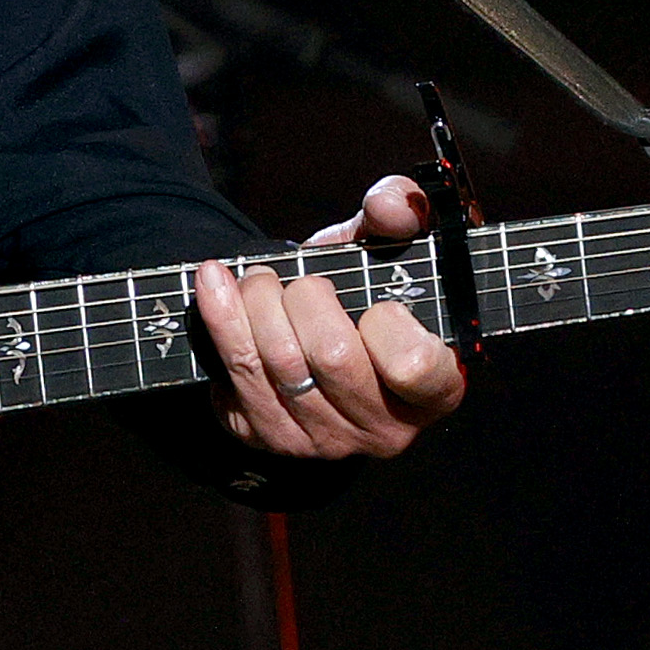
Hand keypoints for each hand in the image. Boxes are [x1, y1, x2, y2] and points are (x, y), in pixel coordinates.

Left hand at [189, 174, 466, 460]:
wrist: (308, 333)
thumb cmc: (362, 291)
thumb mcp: (386, 247)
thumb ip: (399, 211)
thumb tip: (391, 209)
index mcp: (435, 390)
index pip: (414, 366)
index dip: (387, 324)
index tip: (375, 304)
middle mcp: (384, 430)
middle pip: (333, 357)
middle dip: (303, 298)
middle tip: (296, 279)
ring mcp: (324, 441)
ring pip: (279, 364)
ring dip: (258, 303)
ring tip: (258, 278)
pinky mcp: (268, 437)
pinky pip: (237, 373)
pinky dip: (220, 317)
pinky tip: (214, 284)